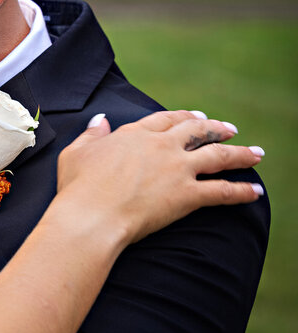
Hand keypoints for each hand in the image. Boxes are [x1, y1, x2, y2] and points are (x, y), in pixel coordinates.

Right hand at [56, 111, 264, 244]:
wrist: (91, 216)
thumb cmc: (77, 187)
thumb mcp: (76, 152)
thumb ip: (92, 134)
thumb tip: (101, 120)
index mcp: (135, 135)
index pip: (166, 120)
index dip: (183, 117)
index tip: (195, 117)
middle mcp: (161, 147)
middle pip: (197, 131)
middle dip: (216, 129)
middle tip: (229, 129)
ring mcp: (177, 169)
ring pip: (218, 156)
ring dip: (240, 154)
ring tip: (256, 154)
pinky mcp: (187, 195)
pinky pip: (222, 191)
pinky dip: (242, 191)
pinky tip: (255, 192)